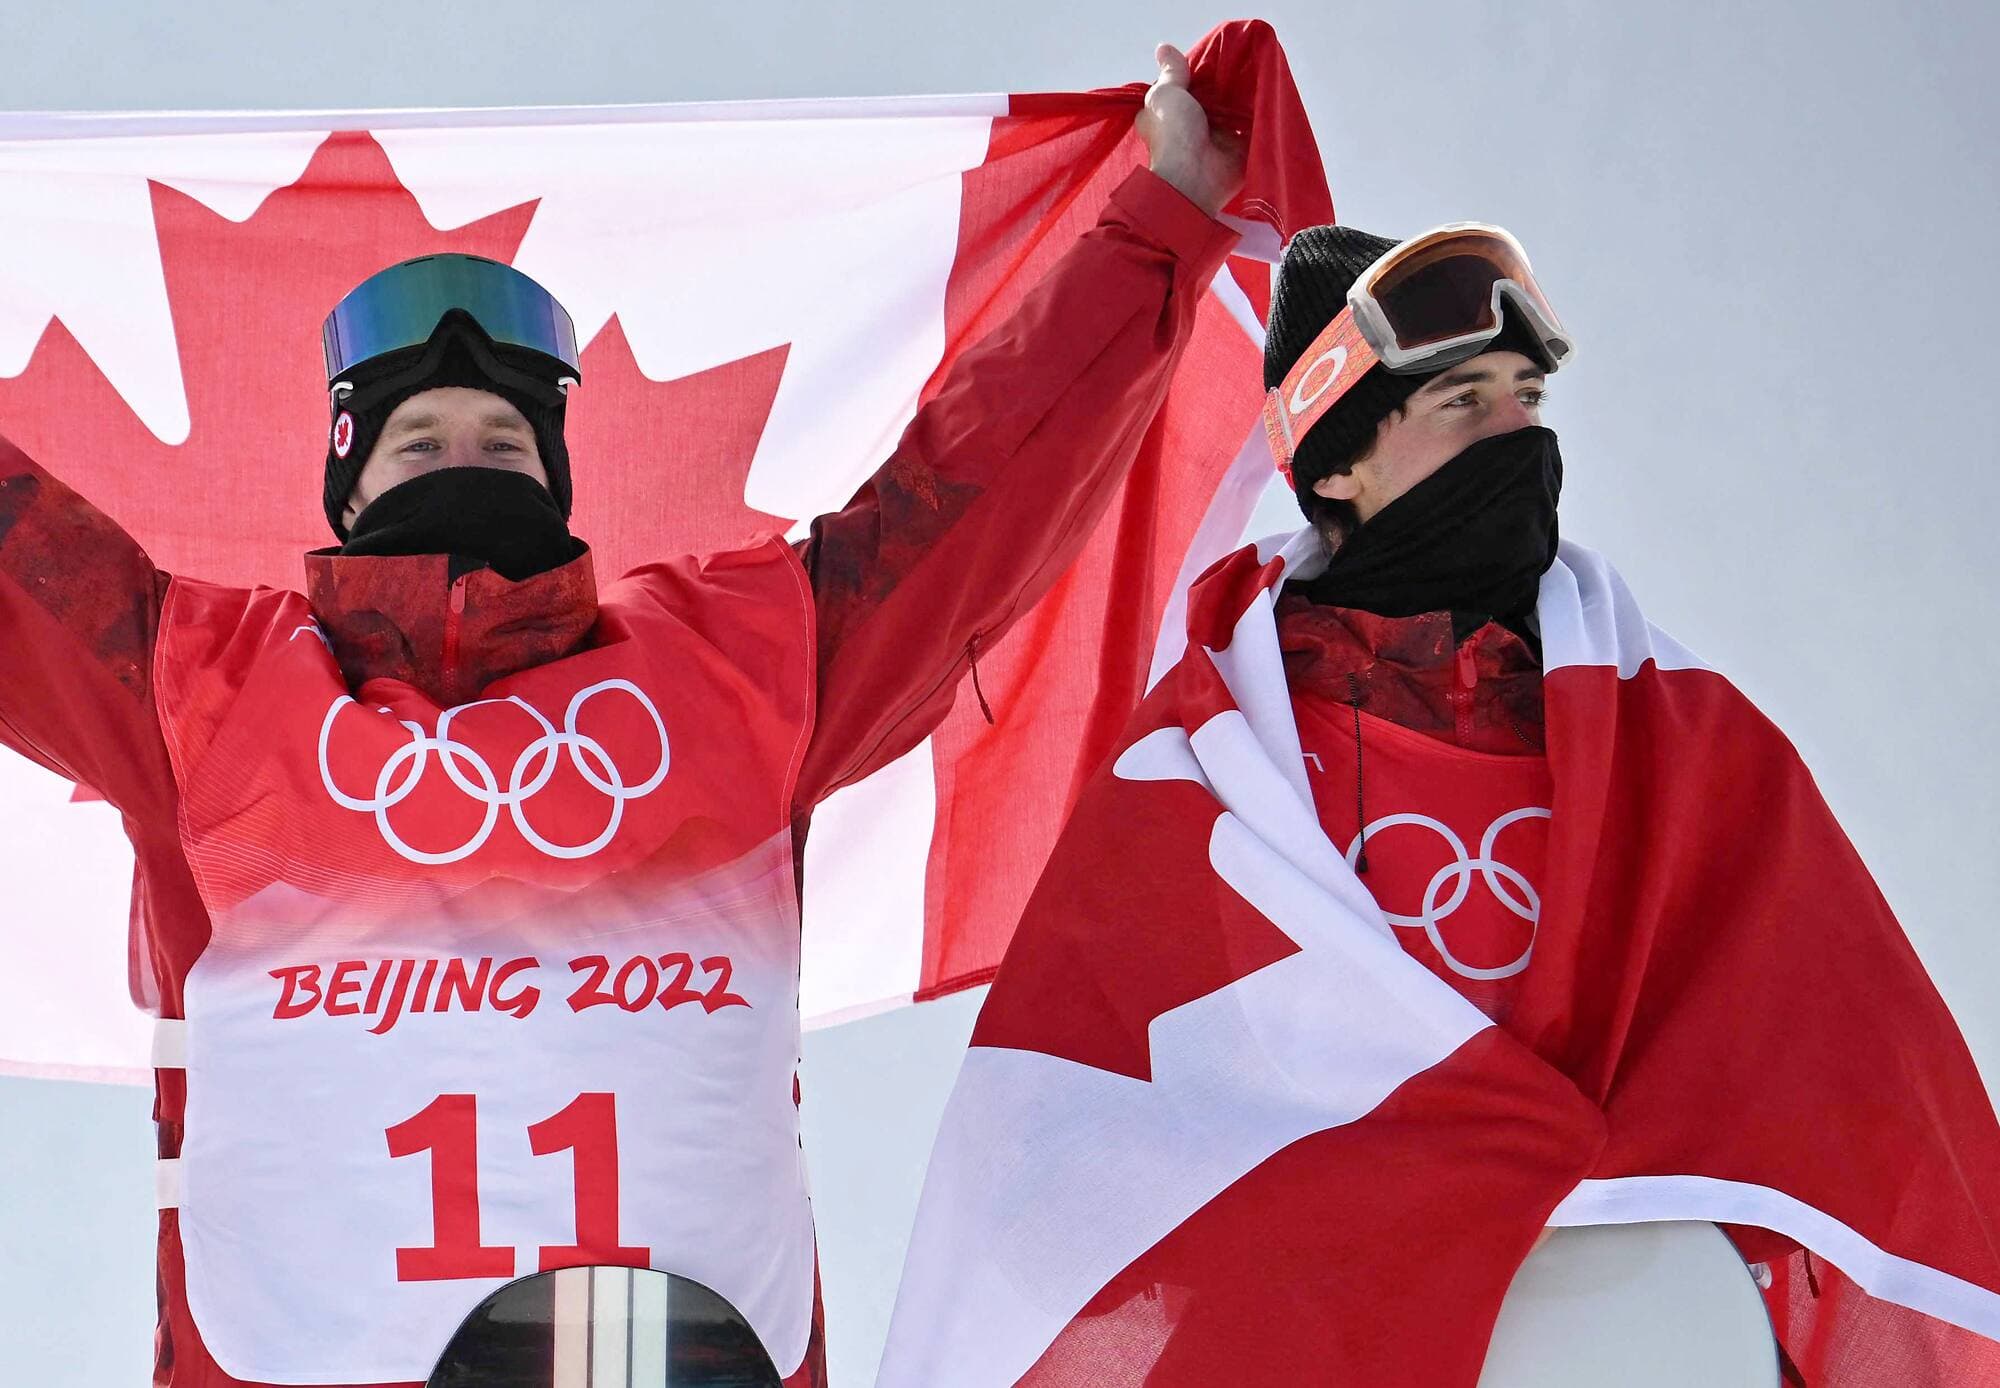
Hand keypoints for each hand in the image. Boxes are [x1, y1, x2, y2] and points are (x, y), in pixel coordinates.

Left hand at [1135, 43, 1245, 217]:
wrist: (1194, 176)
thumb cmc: (1172, 134)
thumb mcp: (1165, 94)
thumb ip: (1171, 73)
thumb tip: (1164, 48)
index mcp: (1169, 117)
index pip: (1184, 91)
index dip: (1195, 77)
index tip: (1211, 61)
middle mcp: (1192, 129)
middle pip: (1212, 100)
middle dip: (1224, 86)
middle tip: (1240, 63)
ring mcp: (1217, 140)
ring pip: (1234, 112)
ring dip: (1243, 98)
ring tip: (1256, 72)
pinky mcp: (1239, 150)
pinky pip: (1252, 127)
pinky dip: (1259, 114)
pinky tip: (1266, 94)